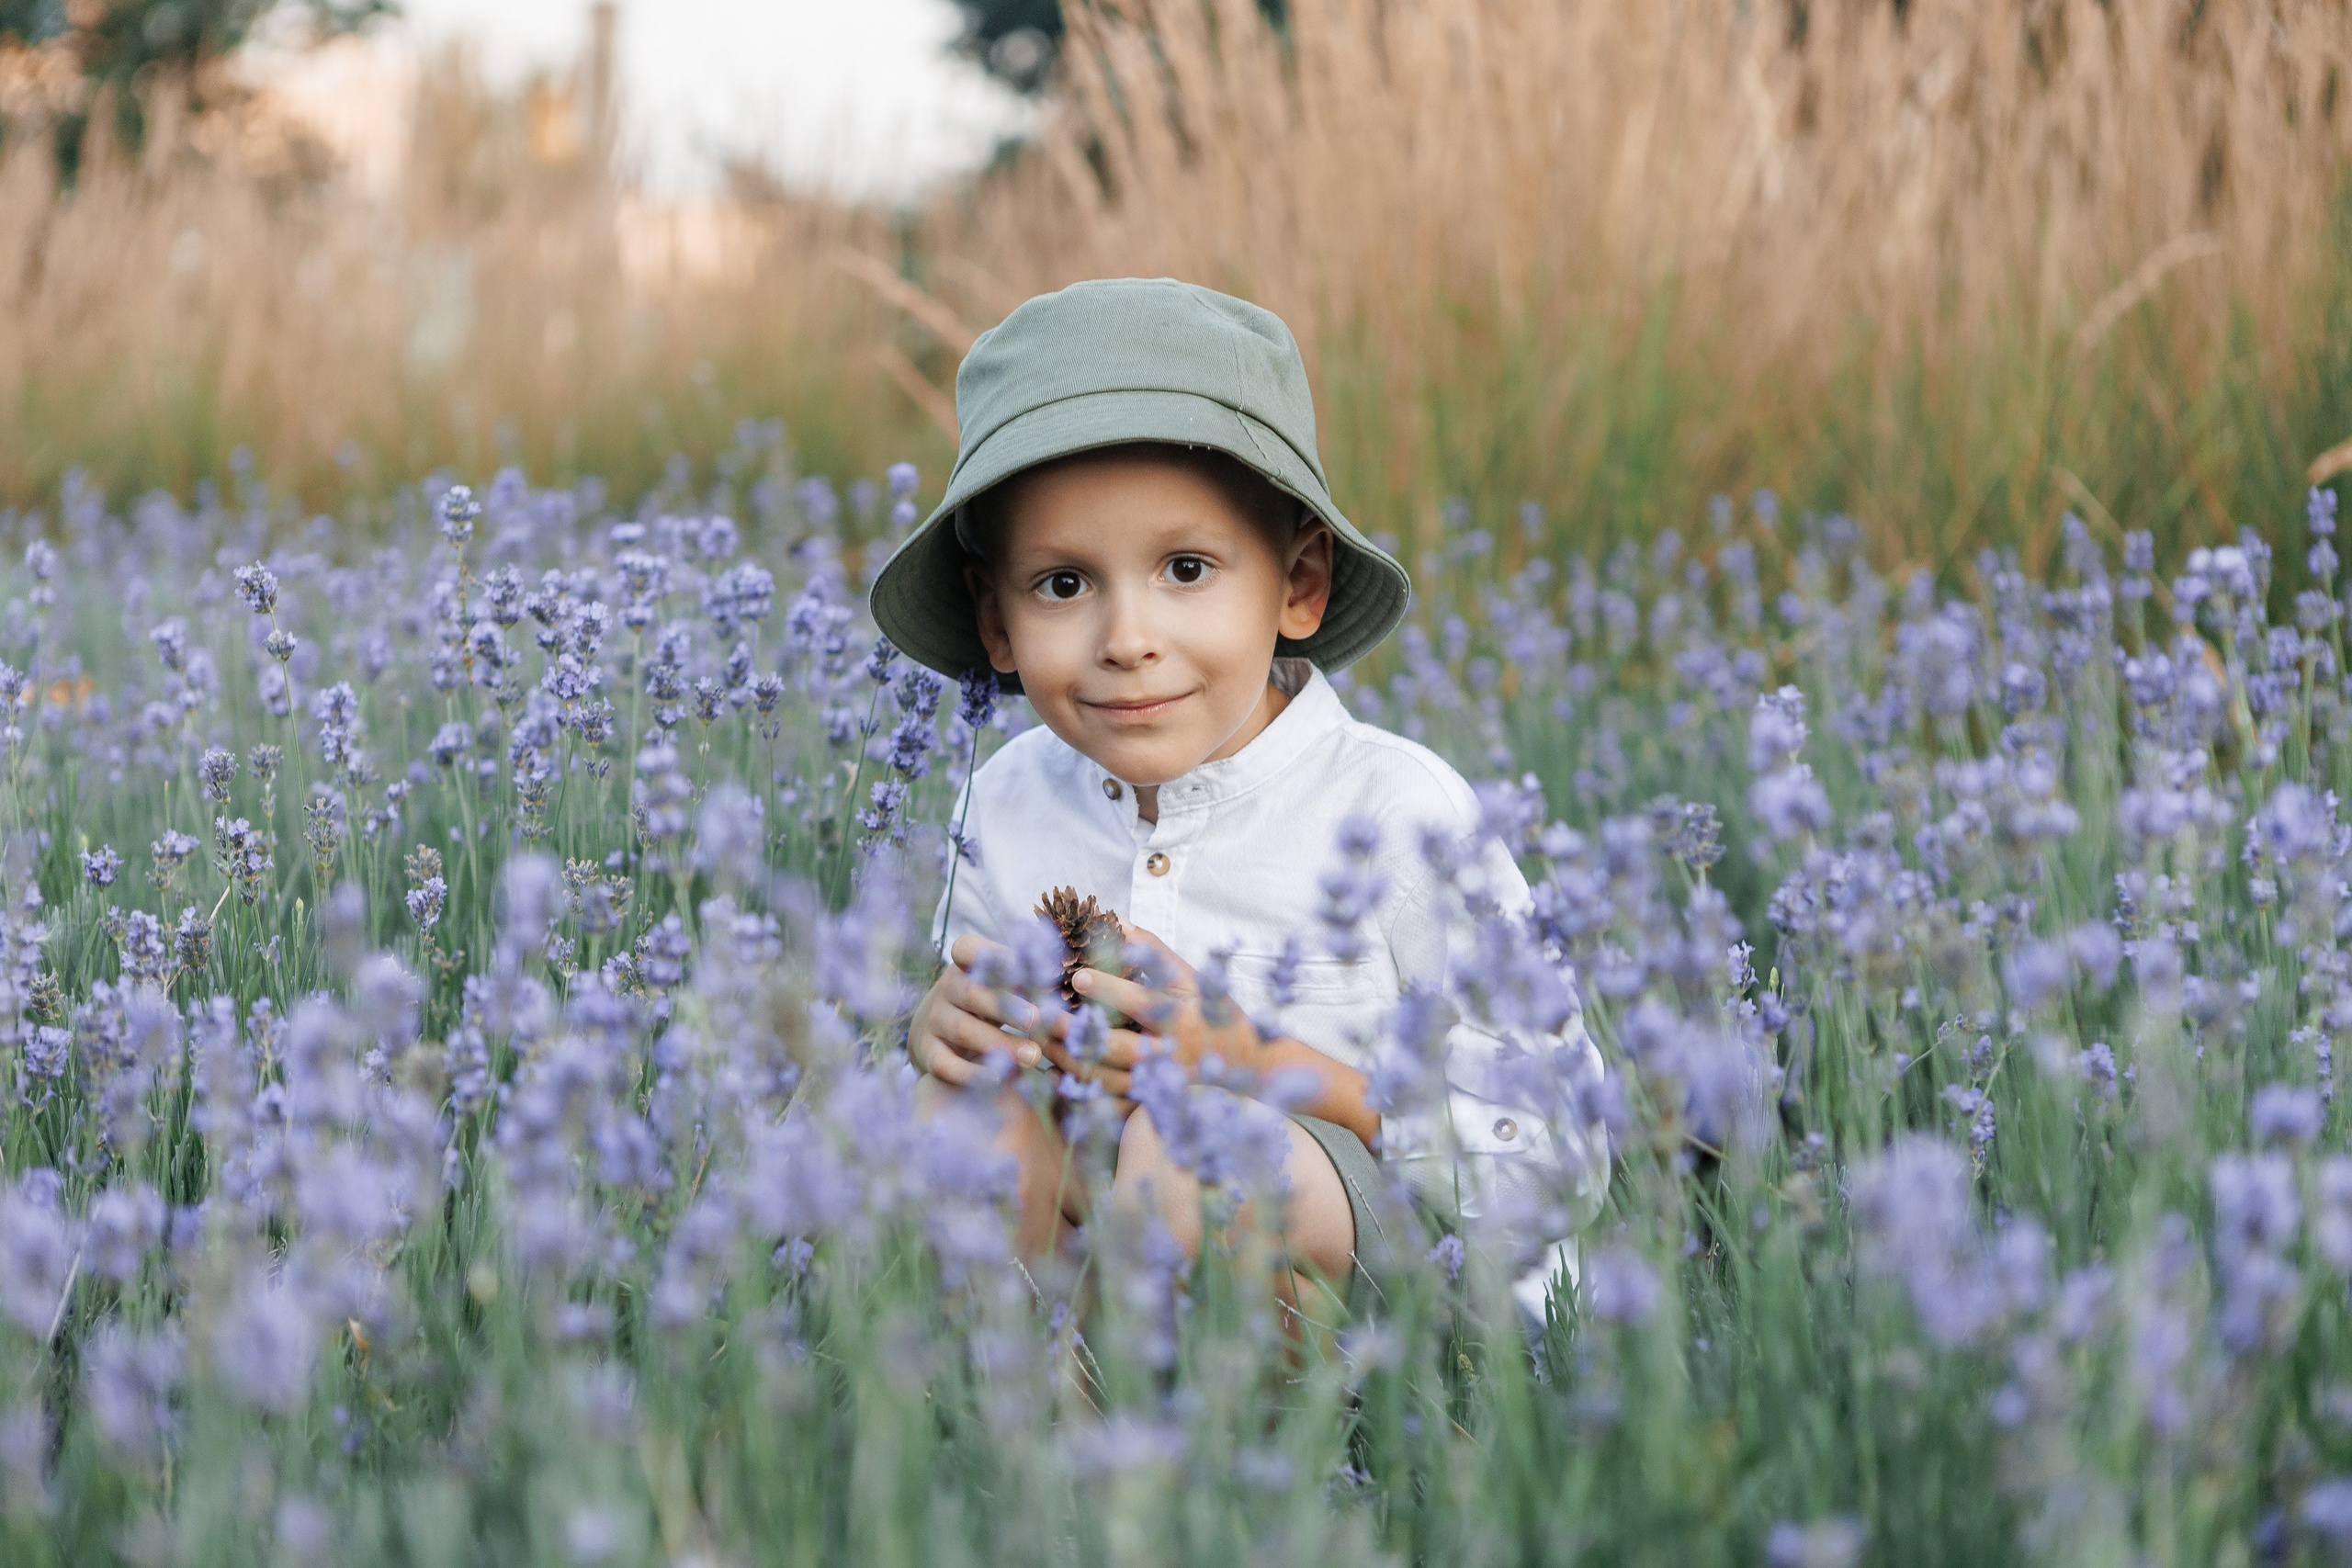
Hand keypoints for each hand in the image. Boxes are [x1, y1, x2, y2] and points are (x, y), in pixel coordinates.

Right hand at [909, 934, 1050, 1086]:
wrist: (940, 1031)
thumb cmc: (989, 1001)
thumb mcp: (1003, 983)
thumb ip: (1029, 979)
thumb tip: (1071, 979)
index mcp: (965, 962)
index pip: (968, 948)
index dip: (994, 955)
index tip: (1025, 966)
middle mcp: (946, 988)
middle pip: (973, 993)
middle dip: (1008, 1007)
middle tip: (1039, 1020)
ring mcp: (934, 1020)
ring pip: (964, 1029)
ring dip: (1000, 1043)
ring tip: (1034, 1057)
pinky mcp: (928, 1052)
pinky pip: (946, 1064)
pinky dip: (972, 1073)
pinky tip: (1000, 1079)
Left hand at [1040, 924, 1270, 1092]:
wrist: (1245, 1069)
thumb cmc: (1214, 1014)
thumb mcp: (1191, 978)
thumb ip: (1155, 951)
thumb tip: (1117, 922)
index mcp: (1182, 1018)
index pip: (1142, 1001)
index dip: (1108, 987)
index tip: (1076, 974)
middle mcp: (1170, 1054)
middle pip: (1117, 1047)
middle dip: (1076, 1031)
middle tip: (1042, 1014)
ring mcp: (1159, 1085)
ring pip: (1106, 1078)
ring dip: (1069, 1058)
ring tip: (1039, 1037)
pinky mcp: (1148, 1105)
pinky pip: (1106, 1102)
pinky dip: (1076, 1089)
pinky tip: (1050, 1073)